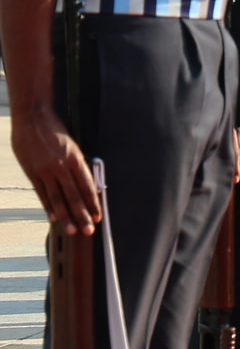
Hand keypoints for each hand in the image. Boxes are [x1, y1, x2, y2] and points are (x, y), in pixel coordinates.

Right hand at [12, 105, 99, 234]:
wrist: (32, 118)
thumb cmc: (55, 130)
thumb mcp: (72, 145)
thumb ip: (77, 163)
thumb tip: (86, 181)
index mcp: (76, 159)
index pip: (87, 186)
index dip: (93, 203)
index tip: (99, 216)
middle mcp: (62, 167)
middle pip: (74, 196)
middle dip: (83, 215)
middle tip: (89, 230)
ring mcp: (46, 171)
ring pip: (58, 198)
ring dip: (66, 216)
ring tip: (73, 230)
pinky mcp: (32, 172)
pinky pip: (42, 193)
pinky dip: (49, 206)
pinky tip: (54, 218)